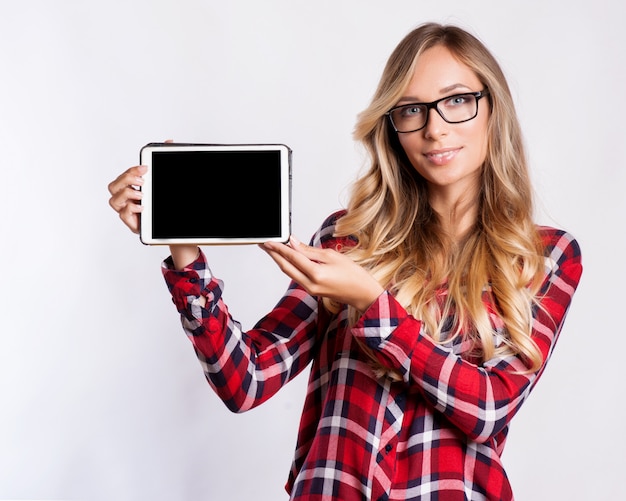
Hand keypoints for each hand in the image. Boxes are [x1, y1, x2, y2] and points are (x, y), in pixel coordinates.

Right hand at [108, 162, 198, 269]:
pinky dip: (130, 209)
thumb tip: (170, 141)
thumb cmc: (168, 203)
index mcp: (134, 188)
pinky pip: (123, 216)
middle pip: (113, 186)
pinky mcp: (134, 224)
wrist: (180, 226)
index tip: (145, 168)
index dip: (131, 170)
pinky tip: (142, 207)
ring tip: (141, 195)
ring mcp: (129, 212)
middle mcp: (128, 199)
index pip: (124, 176)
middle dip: (127, 180)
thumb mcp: (167, 182)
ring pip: (113, 201)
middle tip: (143, 180)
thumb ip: (165, 162)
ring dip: (126, 195)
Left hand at [262, 236, 383, 311]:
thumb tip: (293, 243)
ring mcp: (310, 289)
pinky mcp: (311, 291)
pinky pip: (296, 277)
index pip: (292, 258)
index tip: (269, 241)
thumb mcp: (332, 256)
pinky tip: (287, 258)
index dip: (278, 248)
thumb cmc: (352, 274)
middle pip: (285, 267)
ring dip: (280, 260)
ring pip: (289, 273)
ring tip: (272, 249)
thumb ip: (310, 251)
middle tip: (264, 244)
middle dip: (273, 255)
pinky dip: (289, 266)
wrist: (362, 294)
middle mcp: (310, 284)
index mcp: (316, 274)